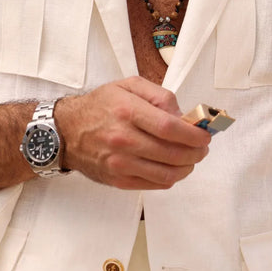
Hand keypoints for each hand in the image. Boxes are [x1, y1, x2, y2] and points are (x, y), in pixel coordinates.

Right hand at [55, 78, 210, 190]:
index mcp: (127, 111)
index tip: (205, 136)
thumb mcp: (128, 86)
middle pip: (173, 154)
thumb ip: (160, 95)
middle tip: (202, 148)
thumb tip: (183, 115)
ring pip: (167, 174)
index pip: (171, 128)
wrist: (66, 131)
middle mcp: (123, 139)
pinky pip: (155, 184)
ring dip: (187, 168)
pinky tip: (173, 168)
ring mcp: (120, 163)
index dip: (194, 135)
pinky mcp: (118, 180)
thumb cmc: (99, 106)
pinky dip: (170, 178)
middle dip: (196, 152)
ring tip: (191, 159)